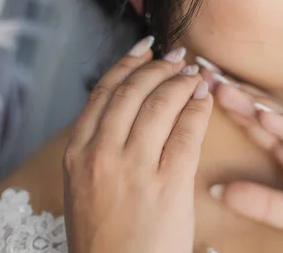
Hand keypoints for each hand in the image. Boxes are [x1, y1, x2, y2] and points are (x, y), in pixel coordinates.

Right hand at [63, 37, 212, 252]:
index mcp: (78, 153)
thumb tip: (129, 105)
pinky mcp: (168, 183)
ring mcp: (134, 168)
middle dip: (159, 67)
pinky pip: (186, 131)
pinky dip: (198, 108)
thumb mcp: (84, 187)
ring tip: (194, 75)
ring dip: (181, 82)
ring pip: (161, 104)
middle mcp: (101, 154)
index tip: (145, 48)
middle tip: (176, 57)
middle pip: (133, 91)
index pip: (103, 91)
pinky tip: (204, 99)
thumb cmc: (104, 239)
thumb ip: (99, 145)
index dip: (128, 63)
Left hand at [197, 58, 282, 250]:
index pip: (250, 123)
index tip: (196, 90)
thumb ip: (258, 202)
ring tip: (224, 87)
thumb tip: (216, 192)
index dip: (224, 106)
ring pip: (280, 115)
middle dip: (230, 92)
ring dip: (251, 101)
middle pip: (258, 110)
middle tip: (201, 72)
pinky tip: (266, 115)